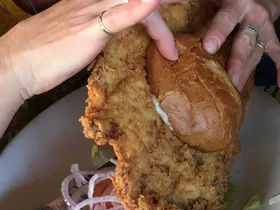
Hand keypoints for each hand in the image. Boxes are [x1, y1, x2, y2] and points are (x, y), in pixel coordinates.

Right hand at [0, 0, 177, 99]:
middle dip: (166, 0)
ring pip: (132, 0)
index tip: (169, 12)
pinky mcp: (90, 30)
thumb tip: (112, 43)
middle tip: (190, 3)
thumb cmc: (46, 55)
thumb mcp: (77, 39)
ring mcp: (91, 12)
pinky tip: (155, 2)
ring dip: (163, 4)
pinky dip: (138, 9)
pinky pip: (118, 17)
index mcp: (92, 2)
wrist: (18, 63)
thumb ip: (98, 35)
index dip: (151, 4)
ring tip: (186, 7)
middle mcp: (93, 0)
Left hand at [202, 0, 279, 90]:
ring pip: (255, 54)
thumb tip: (166, 4)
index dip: (218, 32)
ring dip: (246, 73)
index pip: (227, 19)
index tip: (208, 47)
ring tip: (236, 91)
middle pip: (244, 43)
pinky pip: (279, 54)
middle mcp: (253, 17)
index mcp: (236, 4)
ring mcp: (264, 30)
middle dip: (237, 62)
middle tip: (229, 80)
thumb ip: (194, 1)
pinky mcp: (271, 39)